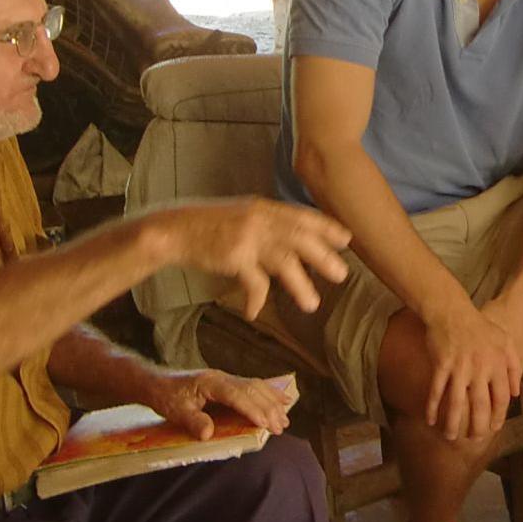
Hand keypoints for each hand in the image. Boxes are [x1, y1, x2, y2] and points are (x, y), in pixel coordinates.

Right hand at [142, 199, 350, 318]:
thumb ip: (268, 225)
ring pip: (284, 261)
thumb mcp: (242, 216)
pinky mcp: (234, 256)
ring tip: (312, 305)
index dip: (326, 227)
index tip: (346, 239)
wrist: (175, 230)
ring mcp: (248, 237)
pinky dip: (256, 299)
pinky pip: (253, 282)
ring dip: (300, 285)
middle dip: (323, 256)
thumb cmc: (210, 226)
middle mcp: (260, 219)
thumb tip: (294, 241)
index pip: (302, 216)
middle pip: (300, 237)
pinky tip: (254, 313)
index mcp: (264, 208)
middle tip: (342, 275)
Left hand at [144, 369, 297, 438]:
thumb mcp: (174, 411)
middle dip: (269, 408)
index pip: (236, 394)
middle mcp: (222, 377)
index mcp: (210, 382)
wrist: (156, 383)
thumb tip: (208, 433)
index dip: (252, 409)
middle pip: (252, 389)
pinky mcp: (228, 383)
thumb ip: (192, 420)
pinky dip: (269, 394)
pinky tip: (282, 401)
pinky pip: (254, 386)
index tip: (265, 423)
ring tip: (285, 420)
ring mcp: (226, 378)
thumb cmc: (165, 396)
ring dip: (272, 402)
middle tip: (280, 428)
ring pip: (256, 386)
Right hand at [424, 298, 522, 442]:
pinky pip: (437, 390)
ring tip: (450, 437)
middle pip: (480, 405)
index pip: (502, 398)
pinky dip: (433, 406)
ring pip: (457, 403)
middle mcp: (480, 369)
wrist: (452, 311)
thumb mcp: (505, 341)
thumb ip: (514, 366)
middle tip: (473, 439)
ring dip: (453, 423)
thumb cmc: (480, 326)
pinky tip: (430, 419)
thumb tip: (516, 393)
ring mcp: (459, 368)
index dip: (498, 416)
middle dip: (477, 426)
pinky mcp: (441, 365)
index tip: (494, 428)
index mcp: (497, 365)